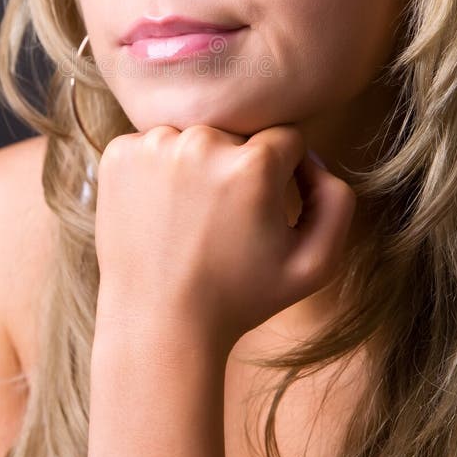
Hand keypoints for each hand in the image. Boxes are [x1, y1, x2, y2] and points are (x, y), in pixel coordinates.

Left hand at [93, 124, 355, 352]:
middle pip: (236, 134)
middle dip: (237, 167)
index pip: (285, 138)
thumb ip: (337, 200)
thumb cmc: (240, 297)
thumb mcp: (315, 264)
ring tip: (188, 218)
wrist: (159, 323)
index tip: (261, 209)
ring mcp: (154, 145)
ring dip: (196, 165)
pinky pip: (153, 144)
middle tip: (221, 221)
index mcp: (254, 163)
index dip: (282, 174)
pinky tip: (158, 212)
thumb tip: (312, 156)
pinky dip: (157, 169)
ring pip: (193, 136)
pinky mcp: (119, 153)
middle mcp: (203, 141)